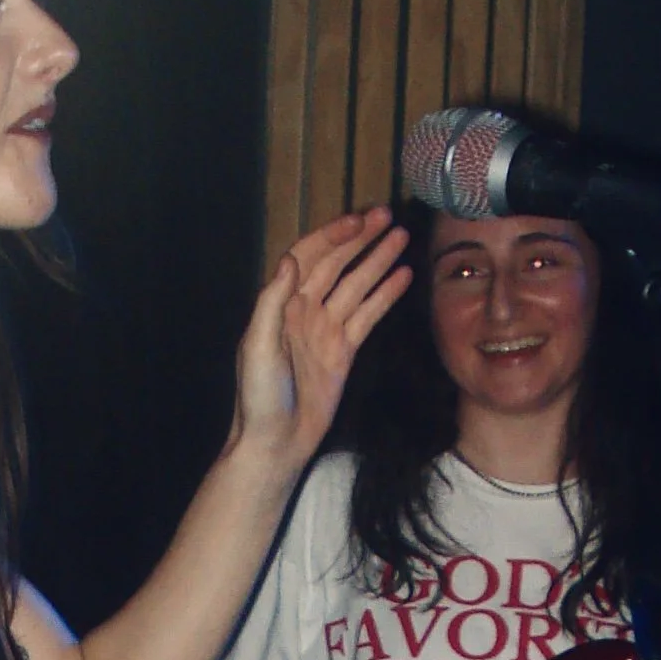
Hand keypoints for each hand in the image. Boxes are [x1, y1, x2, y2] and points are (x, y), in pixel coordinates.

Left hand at [233, 209, 411, 469]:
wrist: (275, 442)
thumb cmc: (259, 397)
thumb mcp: (256, 346)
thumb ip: (271, 302)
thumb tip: (290, 260)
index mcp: (281, 304)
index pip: (310, 257)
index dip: (333, 237)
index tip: (358, 222)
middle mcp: (304, 310)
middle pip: (336, 264)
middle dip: (361, 239)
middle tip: (388, 217)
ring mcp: (325, 329)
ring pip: (356, 285)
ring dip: (378, 261)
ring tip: (402, 238)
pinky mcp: (344, 350)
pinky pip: (367, 315)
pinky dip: (384, 295)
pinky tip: (403, 276)